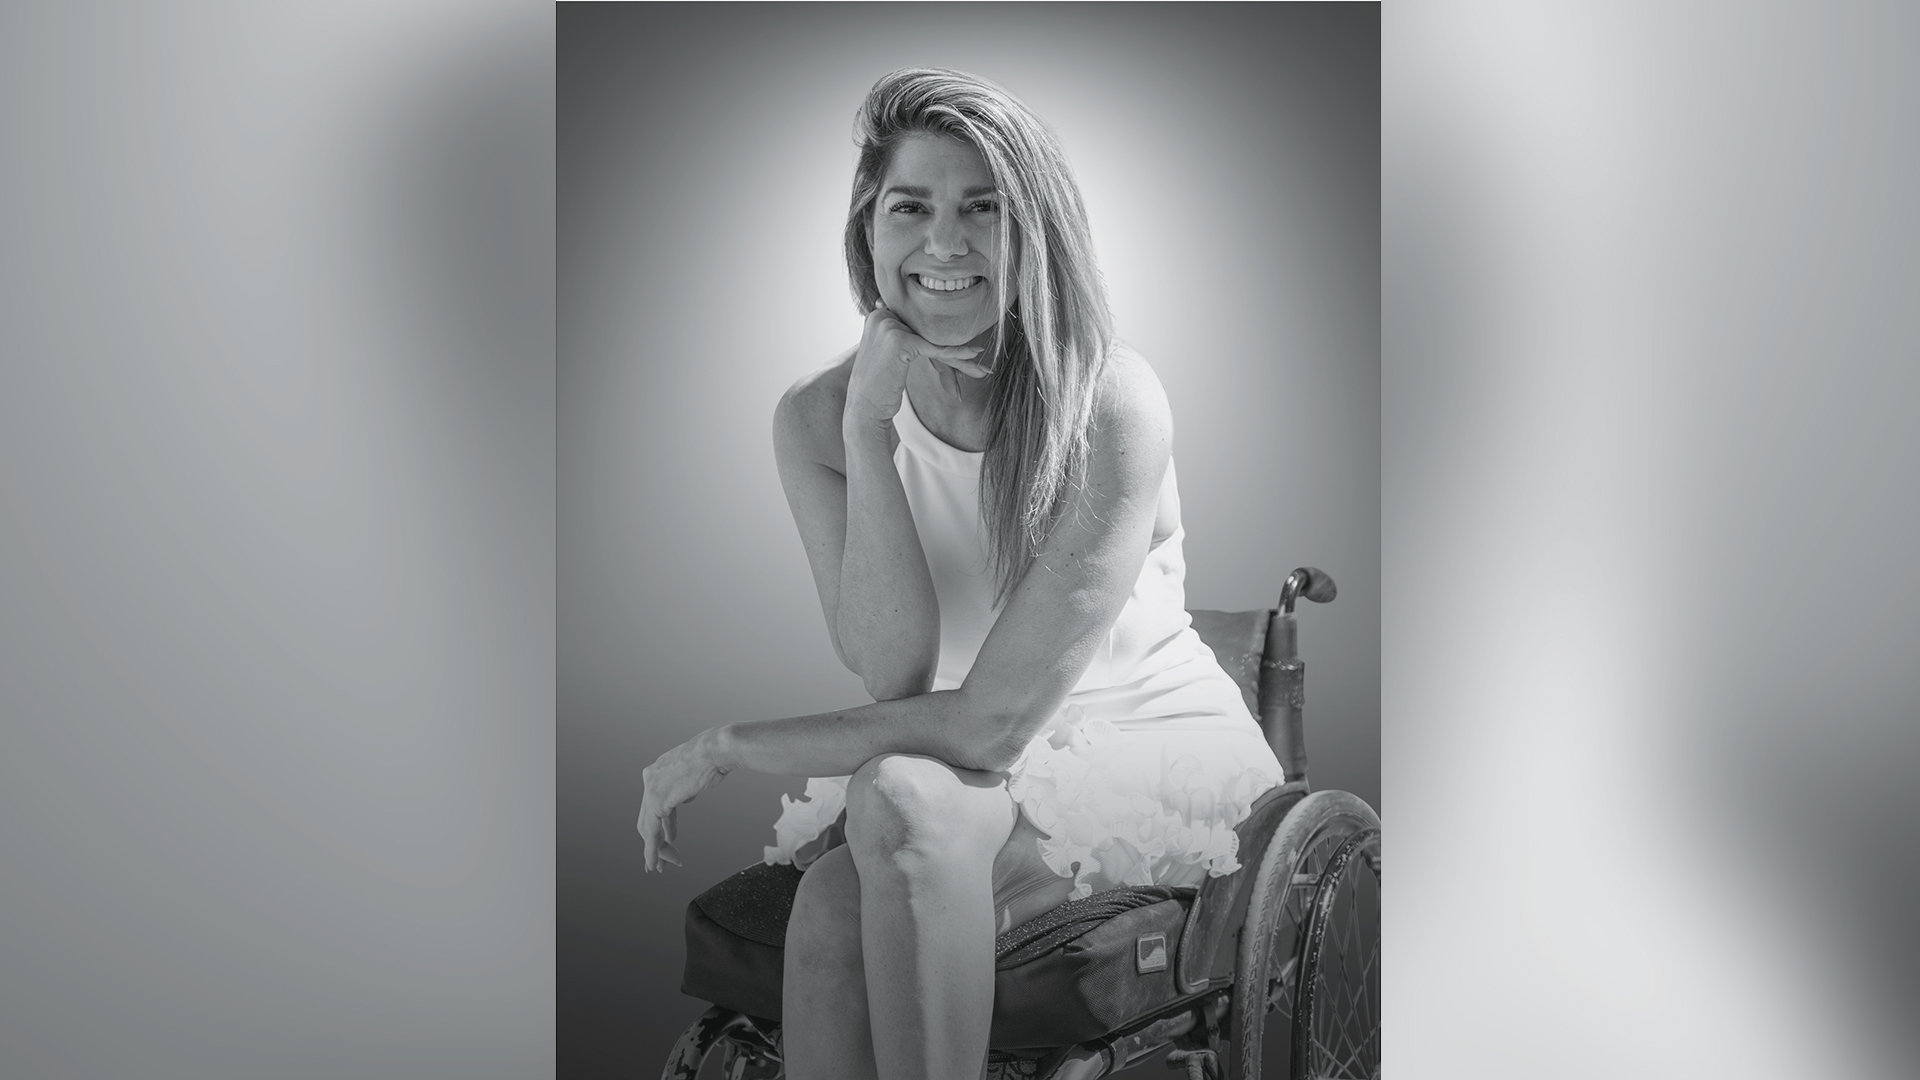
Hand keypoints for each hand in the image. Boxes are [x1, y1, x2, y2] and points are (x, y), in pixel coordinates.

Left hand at [637, 729, 730, 871]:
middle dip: (654, 842)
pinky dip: (652, 849)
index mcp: (658, 770)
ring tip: (663, 866)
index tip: (669, 840)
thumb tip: (684, 799)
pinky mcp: (656, 800)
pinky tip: (655, 861)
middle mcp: (650, 778)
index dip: (662, 826)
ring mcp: (651, 788)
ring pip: (648, 828)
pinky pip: (651, 832)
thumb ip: (685, 789)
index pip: (654, 804)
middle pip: (647, 818)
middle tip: (659, 861)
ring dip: (657, 850)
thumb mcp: (696, 775)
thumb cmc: (715, 758)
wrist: (717, 749)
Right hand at [845, 303, 989, 425]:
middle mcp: (881, 316)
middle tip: (976, 356)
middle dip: (951, 348)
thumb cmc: (878, 389)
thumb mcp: (887, 357)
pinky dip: (956, 354)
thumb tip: (916, 336)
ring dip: (959, 354)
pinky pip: (935, 348)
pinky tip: (974, 356)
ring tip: (980, 362)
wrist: (864, 411)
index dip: (939, 340)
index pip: (917, 327)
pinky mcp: (899, 339)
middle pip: (926, 333)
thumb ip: (899, 339)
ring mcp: (889, 326)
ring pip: (933, 340)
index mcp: (877, 316)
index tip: (961, 349)